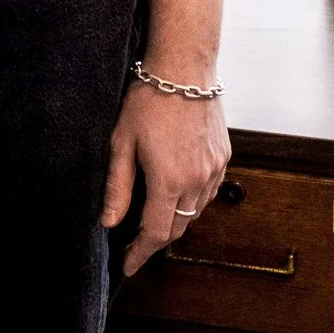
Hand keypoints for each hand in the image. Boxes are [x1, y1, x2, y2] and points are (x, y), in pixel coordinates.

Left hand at [101, 80, 230, 277]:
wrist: (185, 67)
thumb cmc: (149, 99)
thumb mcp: (121, 142)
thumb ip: (117, 186)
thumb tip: (109, 223)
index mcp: (169, 179)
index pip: (156, 233)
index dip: (140, 254)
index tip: (127, 265)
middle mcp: (197, 180)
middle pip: (178, 227)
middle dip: (156, 240)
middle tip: (135, 244)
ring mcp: (214, 169)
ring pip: (195, 211)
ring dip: (174, 219)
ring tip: (152, 215)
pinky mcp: (223, 157)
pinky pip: (207, 191)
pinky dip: (191, 199)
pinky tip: (175, 190)